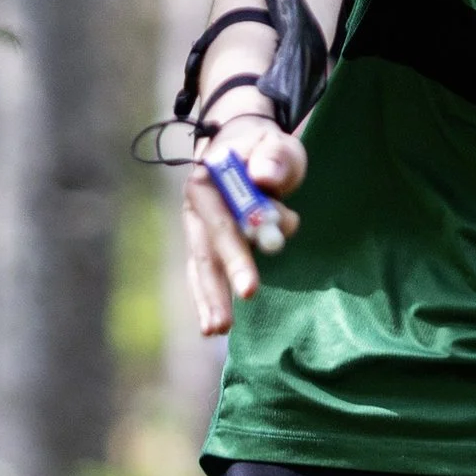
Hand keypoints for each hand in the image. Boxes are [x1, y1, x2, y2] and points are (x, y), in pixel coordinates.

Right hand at [182, 103, 307, 337]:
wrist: (246, 145)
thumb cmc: (266, 149)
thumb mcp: (278, 145)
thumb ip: (275, 158)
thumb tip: (263, 179)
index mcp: (209, 179)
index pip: (223, 222)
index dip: (236, 255)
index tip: (250, 288)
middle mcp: (197, 205)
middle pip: (208, 250)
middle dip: (220, 285)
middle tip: (228, 322)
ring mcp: (199, 225)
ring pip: (202, 265)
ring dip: (209, 298)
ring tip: (216, 330)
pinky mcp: (206, 241)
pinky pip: (205, 272)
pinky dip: (209, 297)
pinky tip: (211, 326)